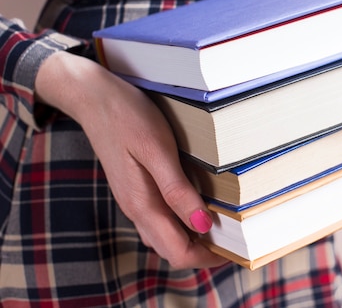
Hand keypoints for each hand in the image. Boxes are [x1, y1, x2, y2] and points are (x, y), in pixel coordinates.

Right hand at [35, 51, 227, 268]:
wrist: (93, 97)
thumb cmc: (128, 117)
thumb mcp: (157, 149)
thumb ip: (177, 190)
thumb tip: (203, 225)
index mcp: (142, 205)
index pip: (178, 252)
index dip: (207, 257)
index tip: (235, 248)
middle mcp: (136, 209)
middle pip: (172, 249)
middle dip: (203, 252)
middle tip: (235, 238)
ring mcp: (134, 199)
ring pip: (165, 235)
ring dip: (193, 238)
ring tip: (222, 223)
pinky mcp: (135, 187)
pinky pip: (159, 218)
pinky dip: (181, 221)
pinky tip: (197, 204)